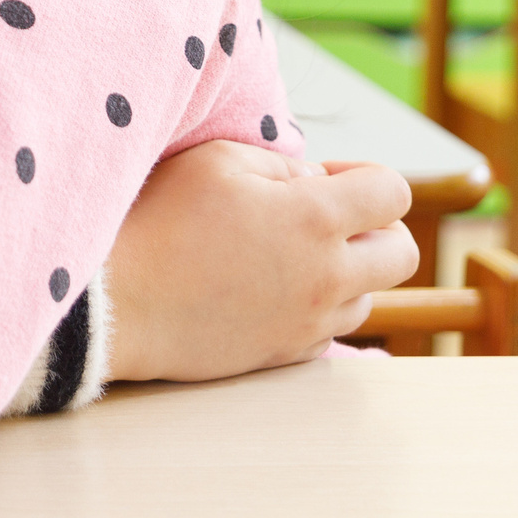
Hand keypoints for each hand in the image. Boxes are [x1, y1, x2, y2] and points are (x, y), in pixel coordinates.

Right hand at [104, 139, 416, 381]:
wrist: (116, 302)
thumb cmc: (159, 219)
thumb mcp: (217, 161)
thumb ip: (283, 165)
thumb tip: (318, 184)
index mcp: (315, 219)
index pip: (392, 194)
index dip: (367, 177)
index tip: (328, 177)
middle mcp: (326, 277)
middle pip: (401, 255)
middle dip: (378, 229)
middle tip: (329, 218)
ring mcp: (308, 324)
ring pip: (367, 297)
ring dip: (345, 271)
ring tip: (287, 254)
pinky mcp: (283, 357)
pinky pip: (326, 332)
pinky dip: (313, 308)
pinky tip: (267, 290)